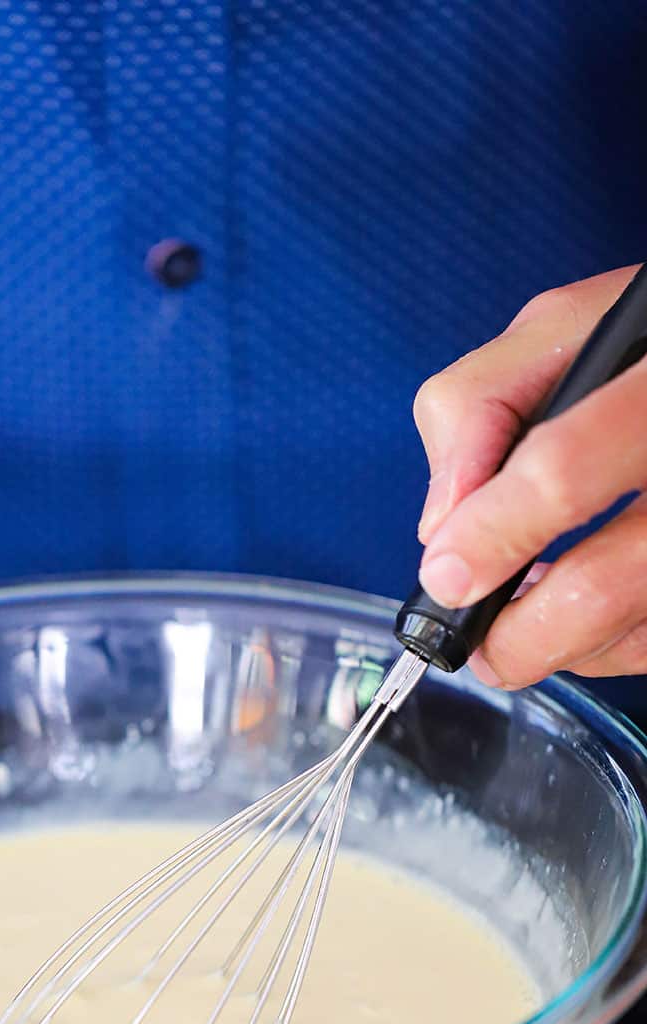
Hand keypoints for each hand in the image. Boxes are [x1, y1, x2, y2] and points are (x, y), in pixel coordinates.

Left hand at [414, 266, 646, 687]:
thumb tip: (442, 527)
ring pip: (629, 636)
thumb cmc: (640, 347)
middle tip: (477, 639)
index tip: (446, 575)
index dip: (490, 536)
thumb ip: (479, 407)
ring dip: (559, 647)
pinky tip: (587, 608)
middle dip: (516, 635)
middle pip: (602, 589)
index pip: (562, 473)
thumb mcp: (561, 331)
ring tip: (530, 612)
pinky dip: (602, 648)